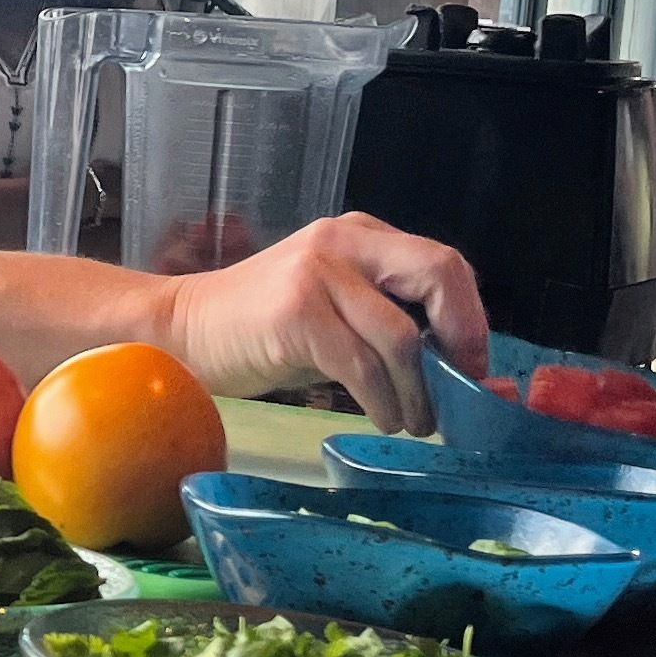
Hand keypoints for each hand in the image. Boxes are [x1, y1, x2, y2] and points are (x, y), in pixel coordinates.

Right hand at [153, 211, 490, 433]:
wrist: (183, 329)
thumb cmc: (261, 327)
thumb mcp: (333, 306)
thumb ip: (386, 320)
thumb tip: (453, 368)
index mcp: (361, 235)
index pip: (442, 263)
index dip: (470, 318)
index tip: (472, 368)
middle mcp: (344, 240)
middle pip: (437, 275)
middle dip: (463, 339)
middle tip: (461, 391)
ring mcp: (317, 272)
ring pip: (401, 336)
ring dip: (418, 391)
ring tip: (415, 422)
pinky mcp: (296, 312)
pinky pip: (362, 366)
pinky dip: (382, 401)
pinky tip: (382, 418)